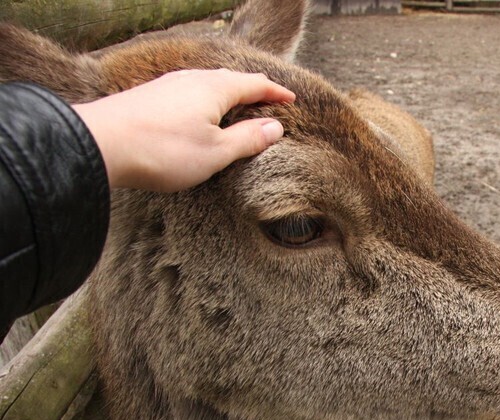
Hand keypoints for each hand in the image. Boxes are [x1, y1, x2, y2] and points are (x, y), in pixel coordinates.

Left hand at [73, 69, 294, 191]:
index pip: (255, 83)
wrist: (99, 145)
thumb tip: (274, 127)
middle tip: (269, 102)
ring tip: (238, 108)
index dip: (276, 93)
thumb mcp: (215, 152)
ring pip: (208, 84)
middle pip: (231, 79)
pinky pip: (188, 92)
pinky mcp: (149, 97)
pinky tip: (200, 114)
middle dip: (253, 90)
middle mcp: (192, 79)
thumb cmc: (163, 150)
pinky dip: (205, 101)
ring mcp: (168, 85)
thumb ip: (247, 139)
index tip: (292, 100)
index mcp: (215, 88)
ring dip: (228, 95)